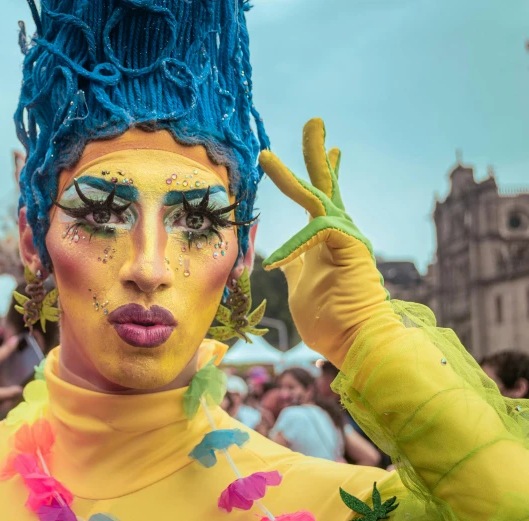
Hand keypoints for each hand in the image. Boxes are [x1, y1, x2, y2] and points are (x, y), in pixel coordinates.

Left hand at [258, 118, 393, 366]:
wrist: (357, 342)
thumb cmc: (331, 319)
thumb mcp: (301, 285)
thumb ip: (296, 265)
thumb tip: (281, 259)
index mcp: (328, 238)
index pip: (323, 198)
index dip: (326, 171)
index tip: (333, 148)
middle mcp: (340, 232)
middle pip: (327, 185)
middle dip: (318, 152)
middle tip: (314, 121)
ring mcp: (347, 238)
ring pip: (317, 197)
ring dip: (290, 177)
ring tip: (265, 158)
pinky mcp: (350, 248)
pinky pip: (316, 232)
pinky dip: (293, 245)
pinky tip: (276, 263)